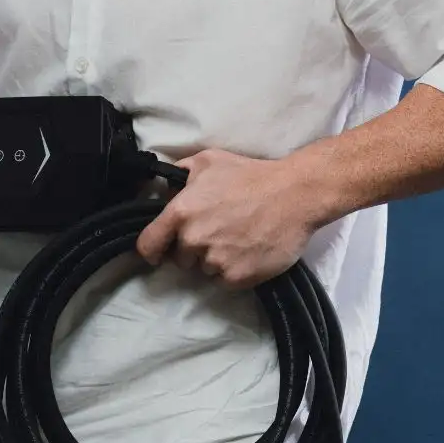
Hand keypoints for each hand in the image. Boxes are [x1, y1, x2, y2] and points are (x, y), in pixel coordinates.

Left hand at [134, 148, 320, 290]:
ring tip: (237, 239)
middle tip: (218, 232)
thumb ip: (180, 175)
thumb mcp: (208, 161)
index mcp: (181, 212)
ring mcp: (215, 261)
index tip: (158, 252)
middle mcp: (193, 239)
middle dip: (194, 249)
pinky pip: (225, 281)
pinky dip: (234, 271)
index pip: (148, 244)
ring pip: (204, 270)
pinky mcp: (237, 278)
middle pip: (180, 258)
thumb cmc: (251, 174)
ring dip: (215, 260)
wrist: (295, 194)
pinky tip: (248, 251)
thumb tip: (166, 189)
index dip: (152, 250)